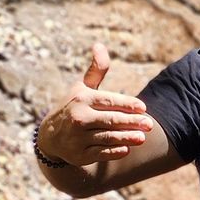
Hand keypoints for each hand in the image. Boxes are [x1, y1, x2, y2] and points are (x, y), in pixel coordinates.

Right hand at [37, 43, 152, 163]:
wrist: (50, 136)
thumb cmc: (74, 106)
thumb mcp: (82, 88)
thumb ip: (96, 70)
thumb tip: (99, 45)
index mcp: (82, 98)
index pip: (109, 101)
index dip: (127, 104)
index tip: (143, 107)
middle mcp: (79, 117)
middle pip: (111, 120)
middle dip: (131, 122)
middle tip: (149, 124)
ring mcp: (78, 137)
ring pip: (107, 137)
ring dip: (126, 138)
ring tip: (142, 138)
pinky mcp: (80, 154)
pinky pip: (100, 153)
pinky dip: (113, 151)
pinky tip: (126, 149)